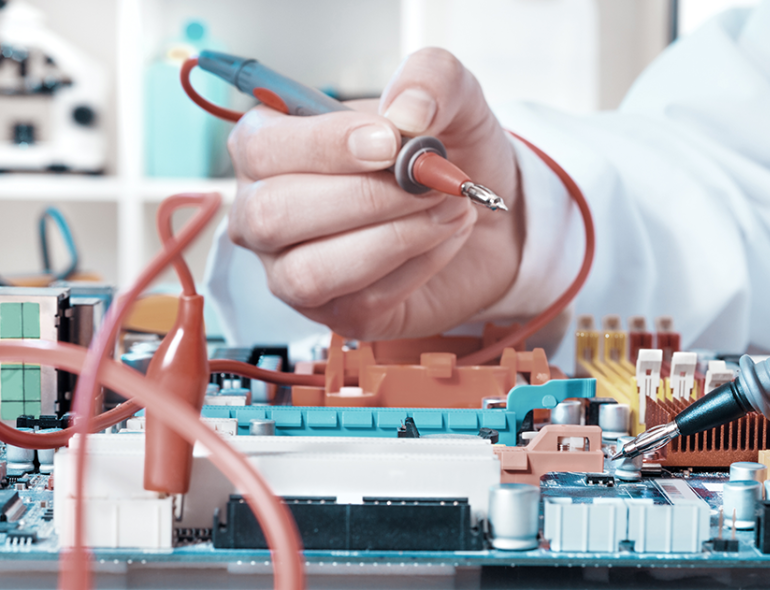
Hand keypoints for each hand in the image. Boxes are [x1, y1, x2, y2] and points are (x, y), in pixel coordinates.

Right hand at [227, 48, 524, 339]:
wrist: (491, 218)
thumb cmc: (448, 157)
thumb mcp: (452, 100)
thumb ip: (431, 78)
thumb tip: (407, 111)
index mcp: (269, 148)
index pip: (260, 147)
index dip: (324, 146)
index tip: (391, 141)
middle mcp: (266, 214)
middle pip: (272, 215)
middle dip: (363, 198)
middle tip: (430, 182)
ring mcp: (294, 272)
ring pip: (309, 272)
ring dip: (393, 238)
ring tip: (449, 209)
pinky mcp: (338, 314)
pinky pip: (360, 301)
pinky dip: (417, 266)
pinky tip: (445, 237)